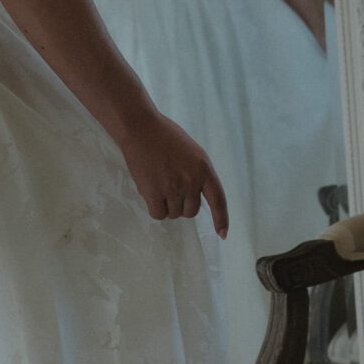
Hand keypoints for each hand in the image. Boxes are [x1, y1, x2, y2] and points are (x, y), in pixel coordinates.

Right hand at [118, 107, 228, 238]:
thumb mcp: (192, 152)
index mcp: (204, 168)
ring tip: (158, 184)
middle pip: (191, 212)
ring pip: (174, 214)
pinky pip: (159, 214)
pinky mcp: (155, 193)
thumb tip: (193, 198)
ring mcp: (174, 188)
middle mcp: (192, 181)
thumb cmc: (165, 137)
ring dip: (166, 205)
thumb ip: (197, 174)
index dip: (221, 218)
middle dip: (182, 205)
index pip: (218, 199)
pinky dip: (155, 208)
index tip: (222, 234)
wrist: (141, 129)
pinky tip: (150, 193)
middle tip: (170, 188)